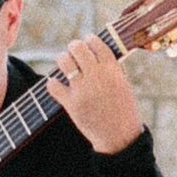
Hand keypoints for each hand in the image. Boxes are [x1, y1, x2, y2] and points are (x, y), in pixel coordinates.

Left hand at [49, 33, 144, 157]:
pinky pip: (53, 85)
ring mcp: (82, 89)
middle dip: (74, 48)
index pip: (96, 43)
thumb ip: (111, 68)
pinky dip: (53, 84)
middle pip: (77, 48)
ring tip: (66, 67)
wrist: (119, 136)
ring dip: (63, 61)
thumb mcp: (124, 84)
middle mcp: (96, 76)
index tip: (88, 41)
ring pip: (63, 61)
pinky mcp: (71, 104)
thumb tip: (97, 51)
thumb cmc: (123, 109)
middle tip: (74, 53)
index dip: (90, 40)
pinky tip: (58, 86)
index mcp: (112, 69)